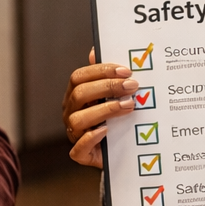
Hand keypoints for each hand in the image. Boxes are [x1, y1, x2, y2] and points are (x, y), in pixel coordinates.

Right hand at [62, 47, 139, 166]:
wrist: (124, 150)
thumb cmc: (119, 119)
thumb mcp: (116, 96)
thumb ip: (107, 76)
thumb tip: (95, 50)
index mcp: (76, 96)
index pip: (79, 77)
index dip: (101, 71)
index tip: (126, 71)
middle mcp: (72, 112)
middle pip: (79, 95)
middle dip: (107, 88)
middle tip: (132, 87)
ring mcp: (75, 134)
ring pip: (78, 120)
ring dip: (104, 110)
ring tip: (128, 107)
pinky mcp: (82, 154)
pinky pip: (78, 149)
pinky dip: (90, 139)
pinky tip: (106, 130)